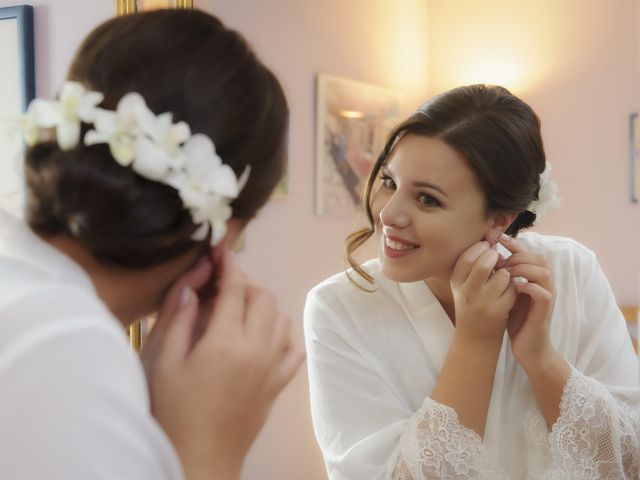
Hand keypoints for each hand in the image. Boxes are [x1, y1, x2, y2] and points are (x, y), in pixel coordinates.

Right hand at [142, 251, 304, 479]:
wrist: (200, 459)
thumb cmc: (173, 412)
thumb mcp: (162, 364)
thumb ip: (176, 320)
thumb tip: (190, 286)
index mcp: (225, 341)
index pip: (234, 288)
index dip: (228, 263)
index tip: (221, 250)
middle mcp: (256, 349)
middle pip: (264, 297)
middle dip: (246, 281)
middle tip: (224, 282)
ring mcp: (272, 367)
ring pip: (282, 319)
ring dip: (264, 305)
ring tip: (240, 309)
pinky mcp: (278, 385)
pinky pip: (292, 350)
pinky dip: (282, 335)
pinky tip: (264, 337)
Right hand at [450, 241, 517, 347]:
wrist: (474, 338)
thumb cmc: (471, 305)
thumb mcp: (464, 286)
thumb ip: (473, 264)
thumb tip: (490, 235)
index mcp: (456, 283)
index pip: (467, 257)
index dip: (480, 248)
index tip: (487, 247)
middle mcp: (467, 293)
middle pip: (483, 263)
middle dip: (495, 257)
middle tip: (498, 258)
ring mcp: (483, 303)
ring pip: (502, 275)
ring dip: (507, 272)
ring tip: (504, 276)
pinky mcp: (498, 312)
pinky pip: (512, 289)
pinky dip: (514, 286)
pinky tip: (509, 290)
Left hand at [498, 234, 555, 369]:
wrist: (528, 347)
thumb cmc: (516, 319)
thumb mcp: (507, 294)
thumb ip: (503, 277)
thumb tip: (489, 258)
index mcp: (534, 278)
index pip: (529, 253)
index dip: (515, 244)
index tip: (498, 238)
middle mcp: (543, 285)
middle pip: (538, 258)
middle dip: (518, 256)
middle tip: (501, 262)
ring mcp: (546, 297)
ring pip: (543, 272)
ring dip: (523, 269)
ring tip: (506, 274)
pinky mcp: (545, 311)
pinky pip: (544, 293)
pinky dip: (530, 287)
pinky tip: (515, 287)